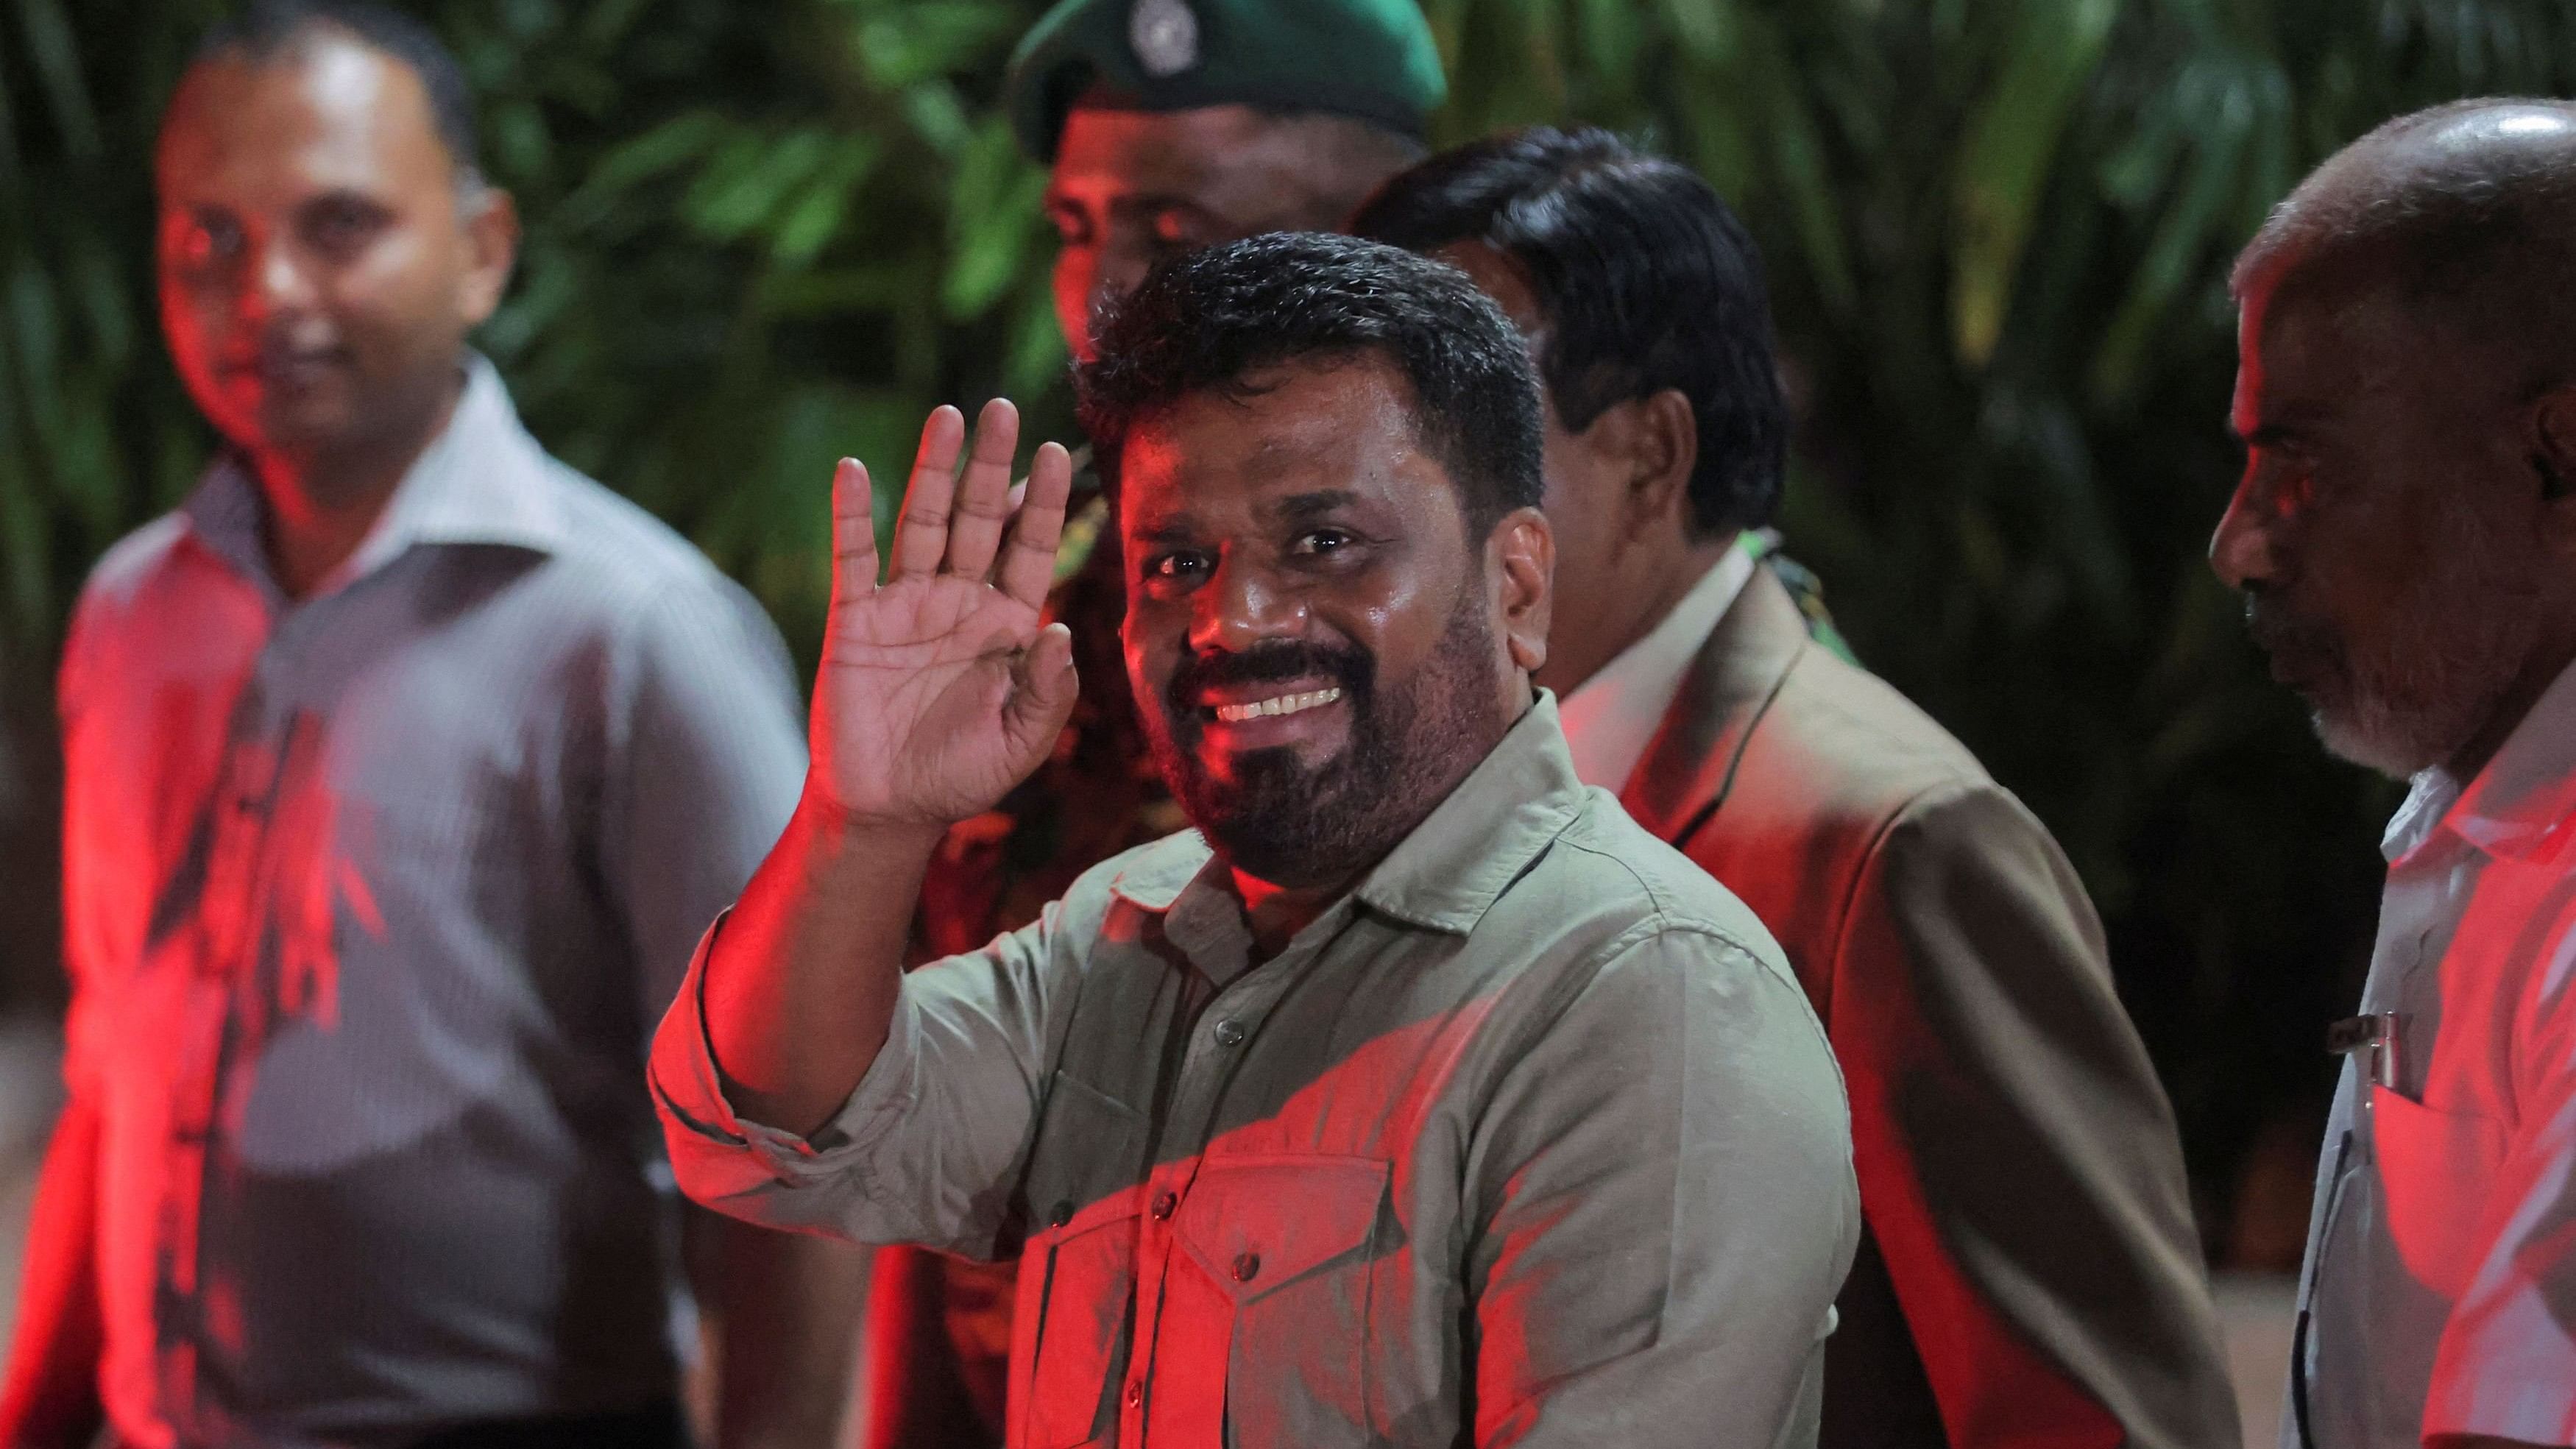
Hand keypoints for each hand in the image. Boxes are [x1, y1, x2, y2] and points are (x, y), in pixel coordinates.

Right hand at [809, 399, 1077, 830]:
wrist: (889, 809)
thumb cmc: (962, 776)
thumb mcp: (1022, 743)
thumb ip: (1049, 692)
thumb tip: (1060, 631)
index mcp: (1006, 624)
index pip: (1031, 549)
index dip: (1044, 503)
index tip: (1055, 452)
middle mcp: (959, 601)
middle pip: (979, 519)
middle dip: (991, 466)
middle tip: (1003, 409)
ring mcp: (906, 604)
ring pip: (923, 522)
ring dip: (934, 471)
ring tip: (948, 416)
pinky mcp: (856, 618)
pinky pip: (854, 557)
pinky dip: (852, 514)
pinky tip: (855, 470)